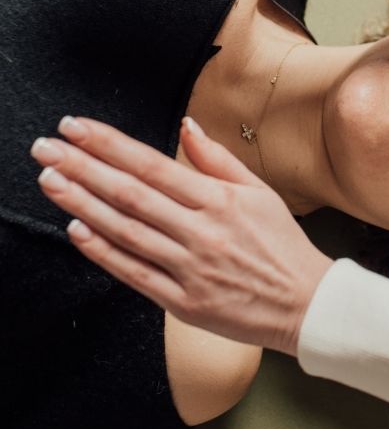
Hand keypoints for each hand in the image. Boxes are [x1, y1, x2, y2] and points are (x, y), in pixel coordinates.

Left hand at [31, 116, 333, 355]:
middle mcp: (201, 231)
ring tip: (49, 181)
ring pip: (126, 231)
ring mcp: (190, 268)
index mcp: (220, 200)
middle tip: (44, 147)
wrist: (305, 303)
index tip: (76, 127)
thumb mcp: (261, 193)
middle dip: (82, 167)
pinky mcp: (183, 301)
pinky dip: (104, 252)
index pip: (153, 164)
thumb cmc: (283, 245)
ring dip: (82, 204)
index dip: (109, 144)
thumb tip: (187, 125)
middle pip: (130, 194)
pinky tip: (78, 231)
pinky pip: (135, 273)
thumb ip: (219, 159)